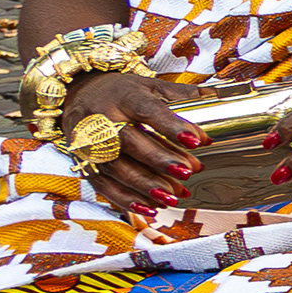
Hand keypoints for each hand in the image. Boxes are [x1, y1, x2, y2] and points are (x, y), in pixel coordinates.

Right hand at [53, 68, 201, 215]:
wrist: (77, 95)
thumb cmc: (121, 92)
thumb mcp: (149, 84)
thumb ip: (181, 93)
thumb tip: (214, 97)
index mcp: (123, 97)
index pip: (148, 111)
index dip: (171, 126)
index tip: (196, 141)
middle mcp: (101, 119)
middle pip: (129, 142)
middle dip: (159, 160)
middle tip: (189, 172)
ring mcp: (89, 143)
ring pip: (116, 168)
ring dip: (147, 185)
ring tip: (176, 196)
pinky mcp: (84, 162)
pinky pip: (103, 185)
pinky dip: (127, 199)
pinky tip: (153, 208)